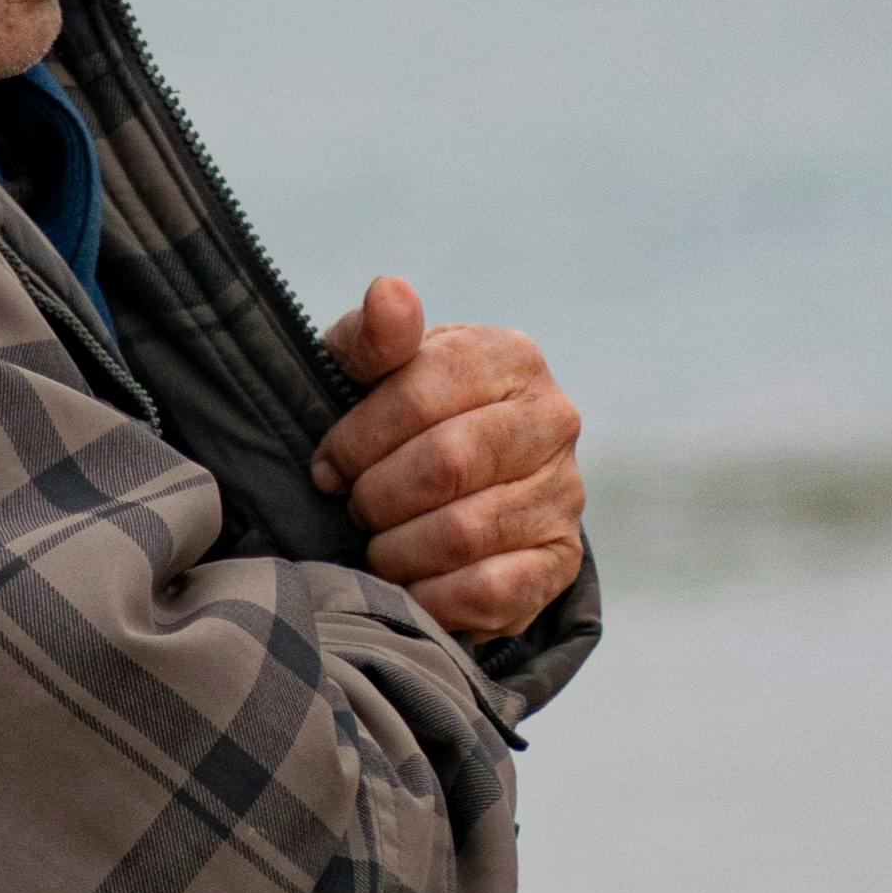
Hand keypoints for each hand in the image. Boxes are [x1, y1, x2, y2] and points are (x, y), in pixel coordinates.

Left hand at [310, 276, 585, 641]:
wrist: (468, 487)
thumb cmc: (408, 419)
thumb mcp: (377, 369)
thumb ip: (373, 334)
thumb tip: (389, 295)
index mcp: (512, 356)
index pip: (427, 388)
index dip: (360, 436)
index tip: (326, 466)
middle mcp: (553, 420)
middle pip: (449, 463)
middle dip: (378, 496)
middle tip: (354, 509)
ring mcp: (565, 493)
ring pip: (464, 533)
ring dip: (397, 550)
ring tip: (377, 547)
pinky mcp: (560, 562)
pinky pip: (490, 590)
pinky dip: (434, 597)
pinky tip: (410, 586)